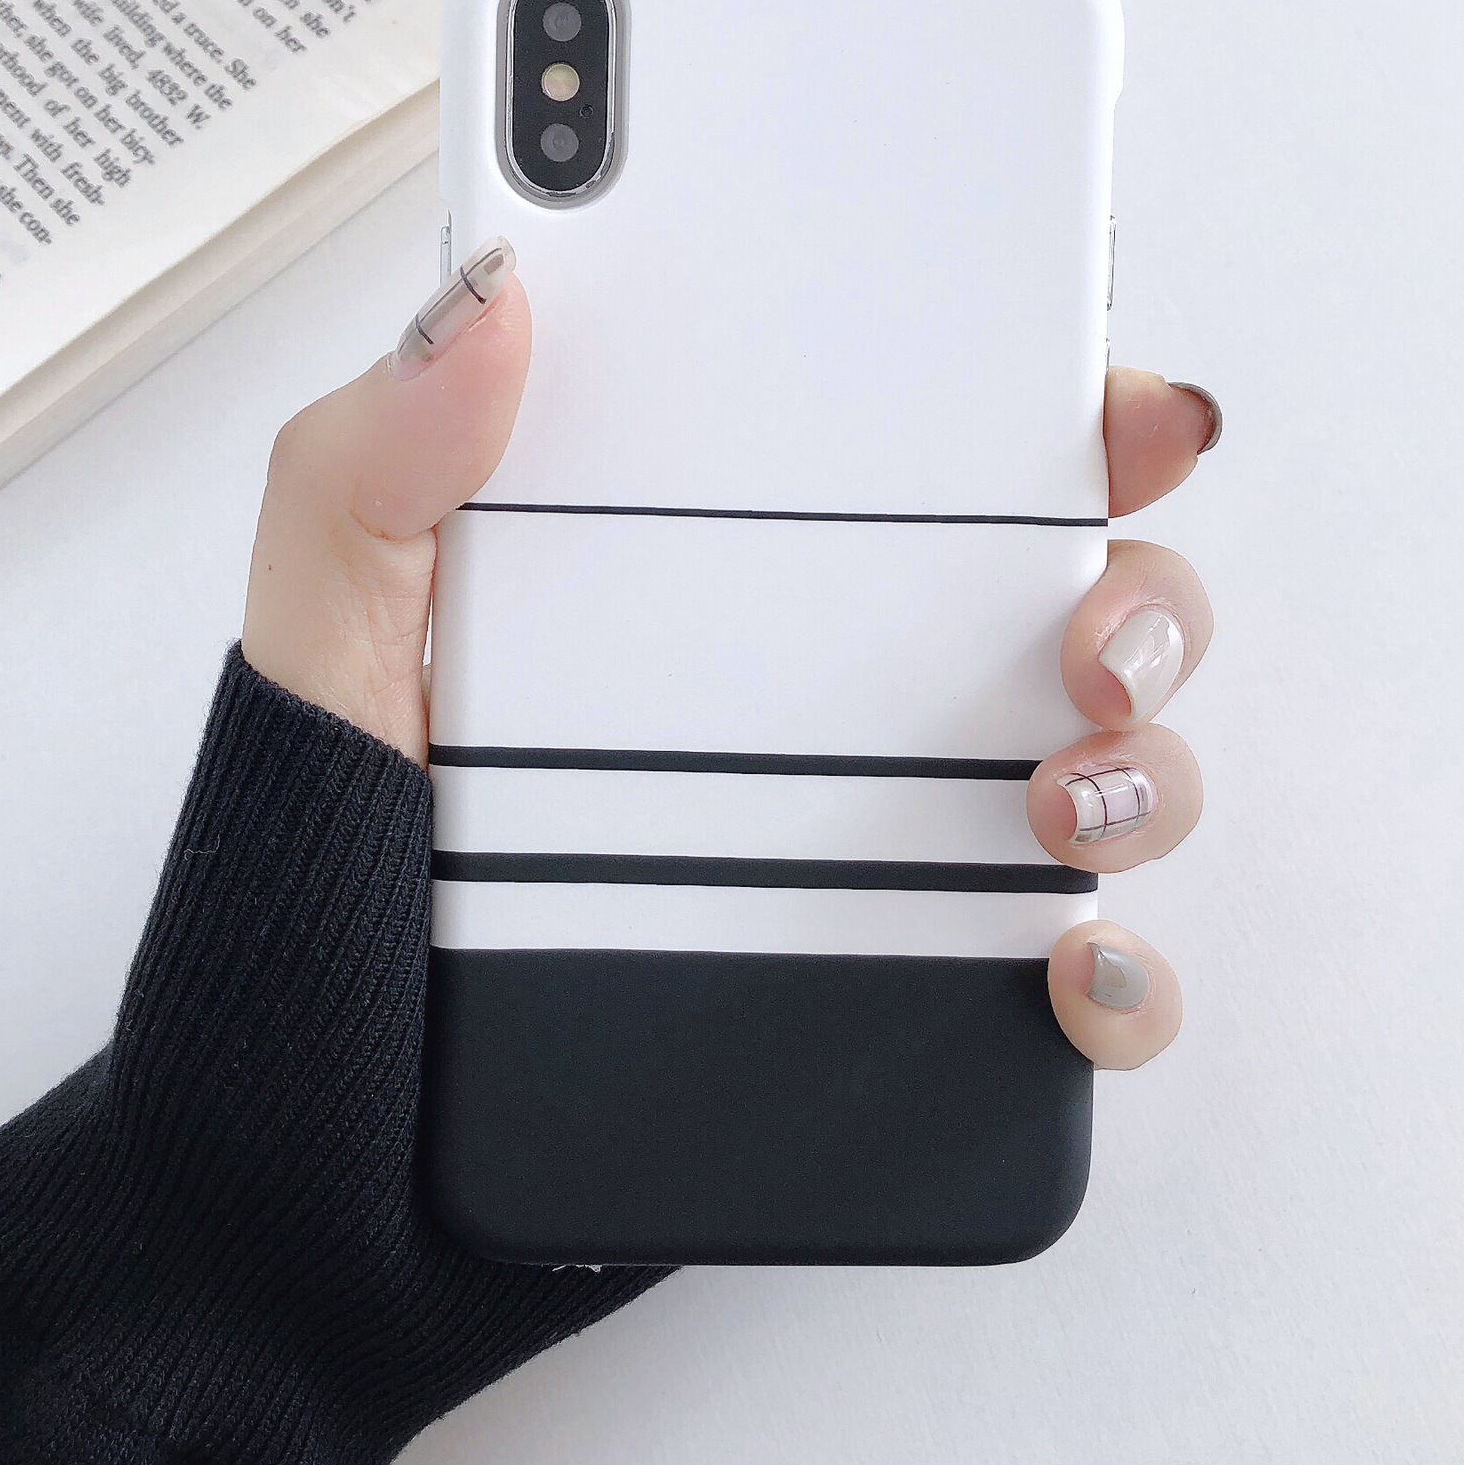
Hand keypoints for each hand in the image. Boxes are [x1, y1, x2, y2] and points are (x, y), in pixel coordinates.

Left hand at [243, 259, 1217, 1071]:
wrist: (319, 1168)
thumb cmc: (317, 892)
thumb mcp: (320, 659)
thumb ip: (369, 472)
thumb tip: (495, 296)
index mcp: (702, 577)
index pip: (900, 451)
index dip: (1034, 401)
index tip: (1110, 401)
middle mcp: (812, 694)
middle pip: (1050, 600)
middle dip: (1135, 591)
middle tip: (1090, 628)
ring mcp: (865, 849)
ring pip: (1094, 772)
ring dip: (1146, 770)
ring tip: (1062, 803)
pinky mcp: (891, 995)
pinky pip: (1065, 983)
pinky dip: (1115, 978)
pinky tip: (1071, 973)